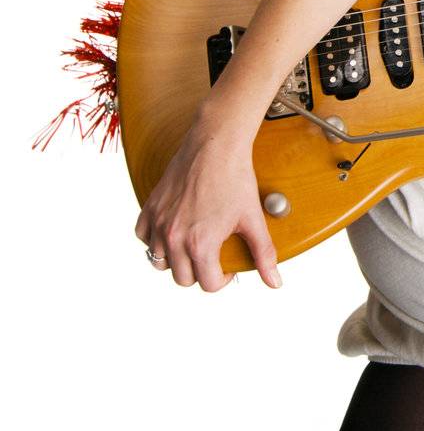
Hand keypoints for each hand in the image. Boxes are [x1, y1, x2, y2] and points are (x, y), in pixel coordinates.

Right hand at [132, 114, 282, 291]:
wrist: (216, 146)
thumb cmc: (236, 179)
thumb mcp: (253, 219)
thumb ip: (264, 254)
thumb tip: (275, 282)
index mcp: (200, 244)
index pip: (207, 284)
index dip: (224, 279)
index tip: (229, 267)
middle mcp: (173, 238)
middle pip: (182, 279)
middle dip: (200, 273)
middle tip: (214, 256)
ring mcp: (158, 223)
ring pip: (158, 262)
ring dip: (175, 260)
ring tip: (194, 246)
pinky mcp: (149, 208)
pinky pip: (143, 237)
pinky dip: (155, 240)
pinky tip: (173, 231)